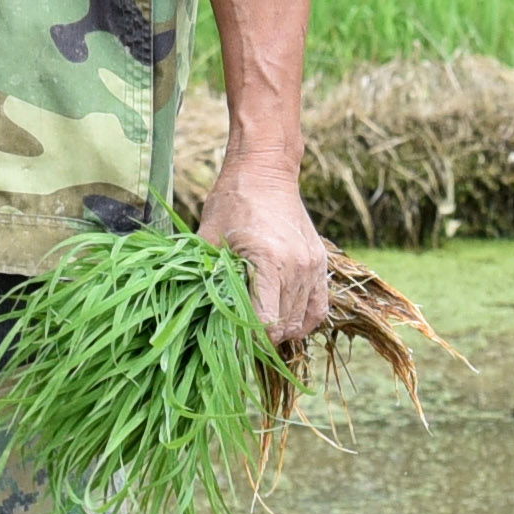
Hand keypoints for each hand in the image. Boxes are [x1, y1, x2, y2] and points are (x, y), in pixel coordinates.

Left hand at [205, 161, 336, 348]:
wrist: (266, 171)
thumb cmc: (232, 201)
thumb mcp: (209, 237)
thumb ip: (204, 274)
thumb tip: (193, 311)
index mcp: (269, 261)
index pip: (266, 322)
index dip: (246, 339)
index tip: (229, 342)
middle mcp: (297, 267)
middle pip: (285, 327)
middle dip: (262, 339)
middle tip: (239, 338)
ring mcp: (312, 266)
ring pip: (303, 322)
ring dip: (282, 331)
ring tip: (259, 329)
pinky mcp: (320, 263)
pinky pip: (319, 308)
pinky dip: (304, 321)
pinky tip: (286, 321)